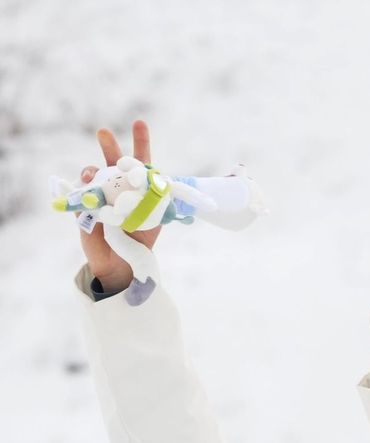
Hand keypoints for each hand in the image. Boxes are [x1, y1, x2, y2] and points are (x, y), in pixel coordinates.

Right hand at [79, 121, 158, 293]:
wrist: (122, 263)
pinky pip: (79, 193)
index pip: (141, 162)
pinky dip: (81, 188)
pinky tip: (83, 188)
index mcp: (138, 188)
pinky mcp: (83, 207)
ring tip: (92, 173)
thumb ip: (157, 203)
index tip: (139, 123)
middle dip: (109, 146)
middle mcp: (118, 187)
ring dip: (92, 170)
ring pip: (93, 174)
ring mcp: (99, 195)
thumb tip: (162, 185)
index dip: (140, 142)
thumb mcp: (155, 220)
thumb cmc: (141, 240)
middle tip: (103, 132)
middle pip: (113, 162)